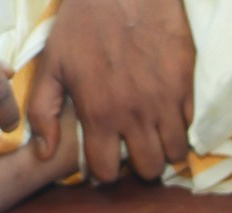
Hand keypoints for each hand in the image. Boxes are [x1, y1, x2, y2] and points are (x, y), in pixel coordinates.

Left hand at [28, 0, 194, 182]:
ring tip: (153, 133)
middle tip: (133, 147)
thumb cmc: (83, 23)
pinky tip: (165, 109)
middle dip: (139, 164)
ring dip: (163, 148)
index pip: (108, 171)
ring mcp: (165, 102)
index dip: (105, 169)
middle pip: (148, 169)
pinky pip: (188, 123)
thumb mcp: (53, 63)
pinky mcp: (186, 85)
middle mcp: (135, 115)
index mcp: (100, 113)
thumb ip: (43, 111)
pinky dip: (178, 123)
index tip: (105, 156)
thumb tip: (44, 153)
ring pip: (174, 153)